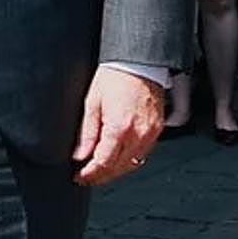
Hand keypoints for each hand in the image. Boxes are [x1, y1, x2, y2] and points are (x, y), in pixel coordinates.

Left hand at [72, 67, 163, 185]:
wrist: (139, 61)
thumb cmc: (116, 75)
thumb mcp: (93, 102)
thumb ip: (87, 133)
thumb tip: (80, 155)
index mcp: (119, 127)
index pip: (103, 163)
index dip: (89, 174)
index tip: (80, 177)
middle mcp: (138, 133)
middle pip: (118, 168)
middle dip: (101, 176)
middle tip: (87, 177)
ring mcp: (150, 132)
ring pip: (133, 164)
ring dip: (116, 171)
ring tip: (101, 170)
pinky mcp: (157, 128)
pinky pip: (144, 153)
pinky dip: (130, 159)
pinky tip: (119, 156)